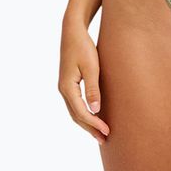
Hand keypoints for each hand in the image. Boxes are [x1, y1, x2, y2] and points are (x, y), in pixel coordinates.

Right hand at [58, 20, 110, 144]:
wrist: (72, 31)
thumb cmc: (83, 47)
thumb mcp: (91, 66)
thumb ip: (93, 88)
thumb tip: (95, 110)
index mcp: (67, 87)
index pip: (81, 112)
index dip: (94, 123)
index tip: (107, 131)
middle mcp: (63, 90)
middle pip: (76, 116)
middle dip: (90, 128)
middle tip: (104, 139)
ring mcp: (64, 87)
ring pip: (75, 111)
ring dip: (87, 123)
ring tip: (100, 132)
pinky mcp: (69, 83)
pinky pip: (75, 104)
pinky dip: (84, 113)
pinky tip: (93, 115)